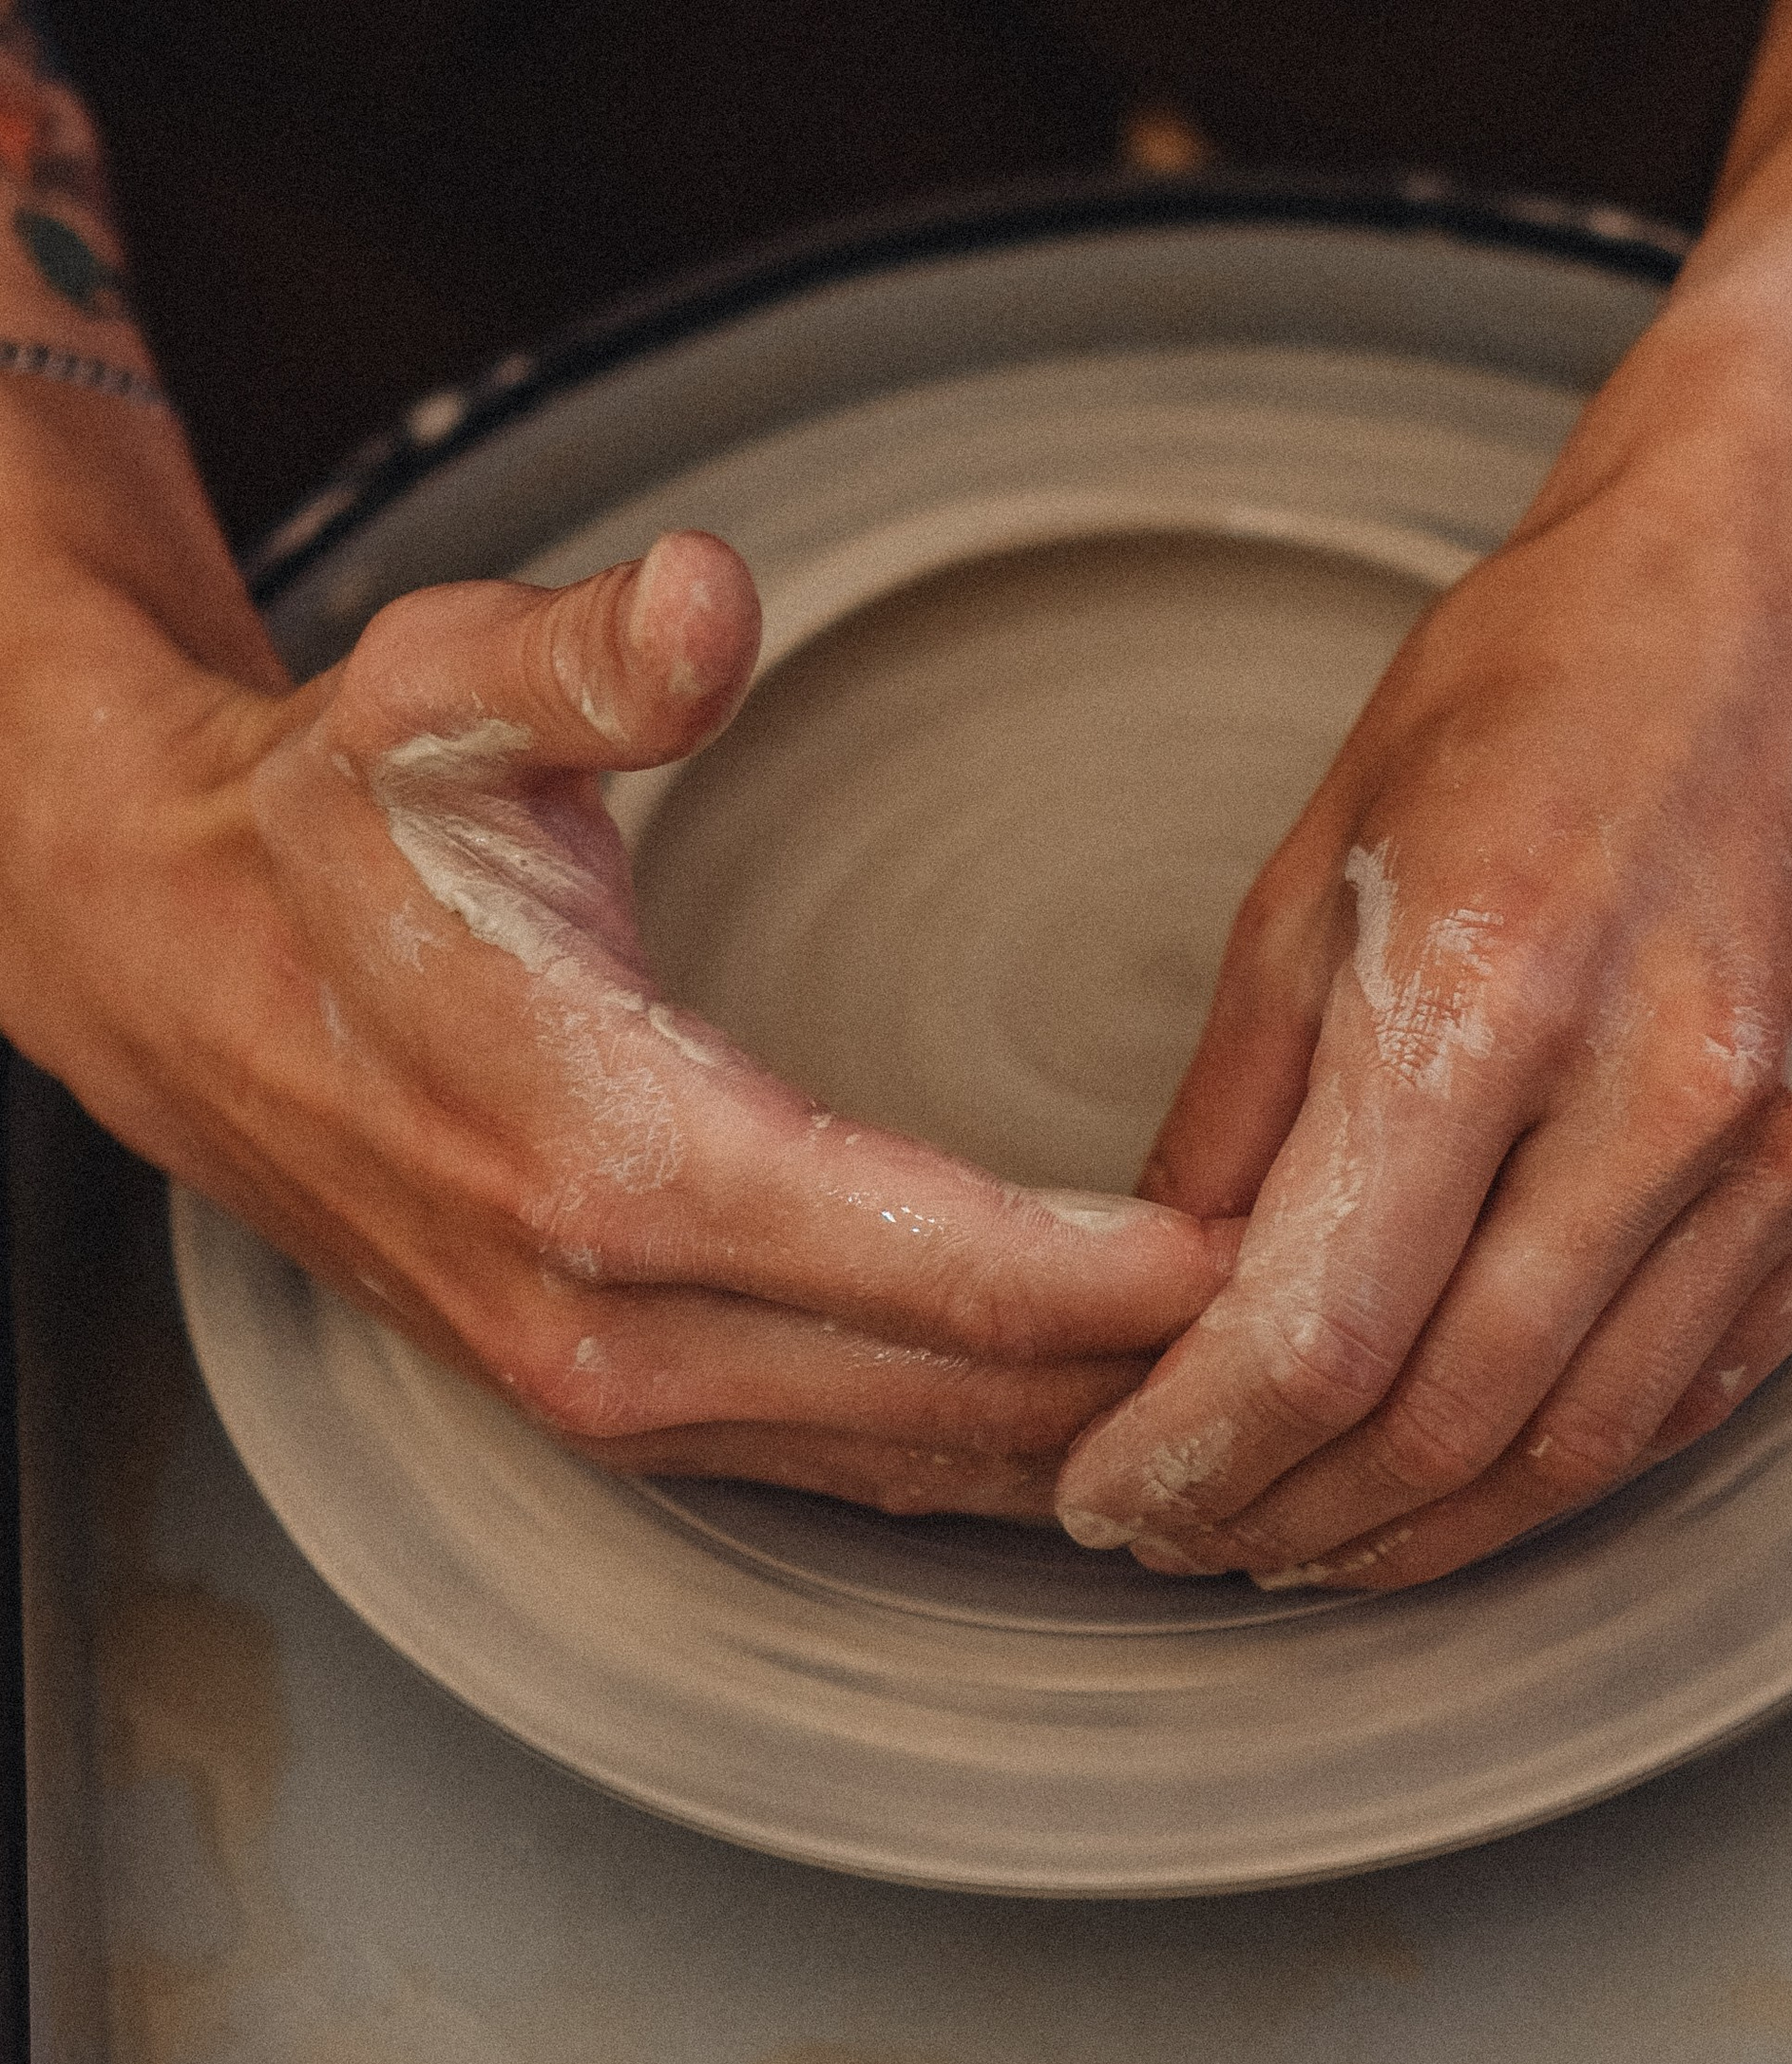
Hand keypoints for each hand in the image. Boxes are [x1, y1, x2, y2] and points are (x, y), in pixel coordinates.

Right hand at [2, 525, 1226, 1512]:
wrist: (167, 963)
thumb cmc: (327, 824)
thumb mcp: (438, 687)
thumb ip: (595, 650)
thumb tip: (713, 598)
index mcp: (604, 1153)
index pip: (930, 1263)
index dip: (1122, 1275)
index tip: (1288, 1248)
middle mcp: (612, 1318)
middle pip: (955, 1396)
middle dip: (1155, 1373)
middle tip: (1352, 1311)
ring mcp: (606, 1390)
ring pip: (915, 1462)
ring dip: (1091, 1431)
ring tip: (1276, 1374)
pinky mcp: (610, 1405)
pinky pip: (849, 1465)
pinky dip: (991, 1448)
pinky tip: (1109, 1409)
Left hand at [1054, 296, 1791, 1590]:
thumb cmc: (1541, 685)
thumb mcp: (1317, 855)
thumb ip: (1242, 1105)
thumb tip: (1169, 1305)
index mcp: (1496, 980)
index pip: (1321, 1325)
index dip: (1196, 1449)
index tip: (1113, 1494)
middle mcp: (1676, 1080)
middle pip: (1453, 1417)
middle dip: (1291, 1513)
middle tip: (1192, 1537)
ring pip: (1592, 1442)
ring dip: (1429, 1527)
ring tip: (1312, 1535)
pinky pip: (1711, 1382)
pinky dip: (1576, 1450)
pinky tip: (1473, 1463)